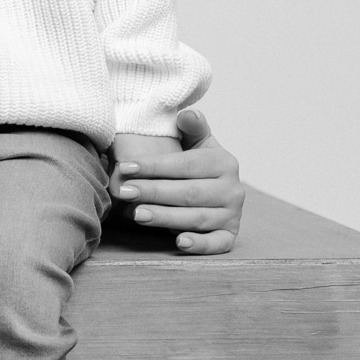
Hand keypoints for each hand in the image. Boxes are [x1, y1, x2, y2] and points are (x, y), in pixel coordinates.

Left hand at [110, 108, 244, 254]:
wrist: (211, 187)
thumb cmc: (193, 163)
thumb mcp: (195, 142)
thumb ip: (192, 127)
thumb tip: (187, 115)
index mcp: (224, 163)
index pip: (185, 165)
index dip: (154, 166)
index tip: (126, 167)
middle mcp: (233, 190)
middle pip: (189, 193)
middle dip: (154, 192)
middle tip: (126, 193)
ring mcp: (232, 215)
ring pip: (196, 218)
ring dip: (165, 217)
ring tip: (137, 214)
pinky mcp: (229, 236)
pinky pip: (217, 244)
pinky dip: (200, 245)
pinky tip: (178, 242)